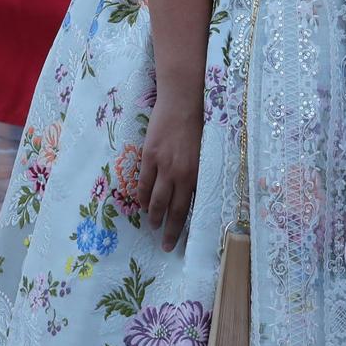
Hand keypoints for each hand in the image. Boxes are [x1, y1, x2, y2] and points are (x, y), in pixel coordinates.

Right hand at [137, 88, 202, 252]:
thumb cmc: (198, 124)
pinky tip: (141, 203)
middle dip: (167, 229)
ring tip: (151, 224)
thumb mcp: (204, 153)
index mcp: (196, 173)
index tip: (177, 241)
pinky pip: (142, 182)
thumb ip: (197, 174)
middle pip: (171, 209)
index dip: (181, 227)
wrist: (183, 101)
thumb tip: (193, 194)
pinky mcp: (149, 156)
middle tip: (164, 244)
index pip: (188, 208)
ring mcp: (163, 165)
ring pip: (154, 199)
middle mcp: (180, 173)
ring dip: (152, 215)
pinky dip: (141, 196)